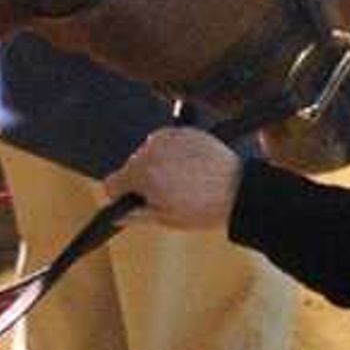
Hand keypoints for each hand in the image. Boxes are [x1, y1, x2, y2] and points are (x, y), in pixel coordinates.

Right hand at [108, 126, 241, 230]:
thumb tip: (117, 215)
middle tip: (166, 193)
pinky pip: (165, 142)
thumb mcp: (165, 218)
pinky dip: (171, 152)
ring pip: (147, 153)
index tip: (133, 199)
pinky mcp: (183, 131)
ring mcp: (167, 138)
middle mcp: (150, 151)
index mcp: (142, 175)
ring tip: (181, 180)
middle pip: (130, 167)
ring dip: (156, 164)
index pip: (112, 183)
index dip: (121, 195)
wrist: (238, 190)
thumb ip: (136, 215)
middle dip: (142, 179)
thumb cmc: (203, 208)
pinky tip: (188, 167)